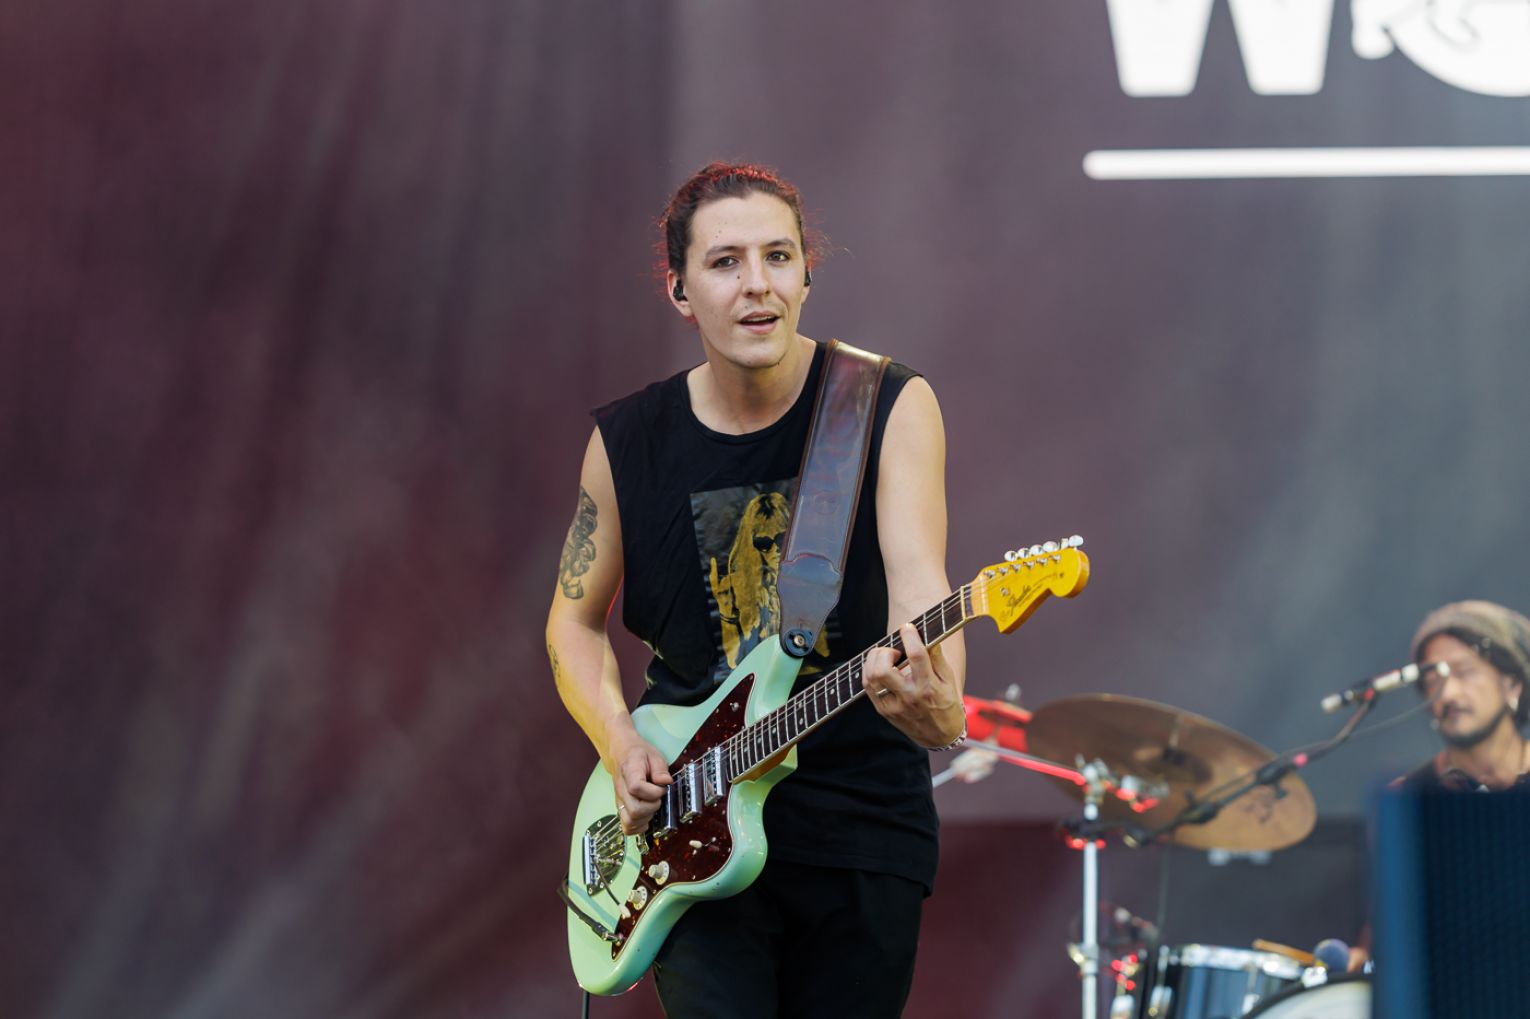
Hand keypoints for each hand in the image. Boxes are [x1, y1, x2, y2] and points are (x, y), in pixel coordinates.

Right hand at [607, 731, 671, 834]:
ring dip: (646, 818)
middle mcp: (621, 789)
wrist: (622, 754)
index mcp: (629, 772)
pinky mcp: (620, 808)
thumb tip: (666, 782)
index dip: (653, 792)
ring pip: (630, 821)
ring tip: (652, 806)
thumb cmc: (639, 755)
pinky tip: (646, 816)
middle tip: (658, 798)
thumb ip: (660, 769)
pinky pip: (627, 827)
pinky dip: (638, 827)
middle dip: (652, 807)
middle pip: (634, 810)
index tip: (661, 787)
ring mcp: (619, 801)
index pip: (636, 788)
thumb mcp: (654, 755)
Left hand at [862, 623, 962, 747]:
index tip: (907, 627)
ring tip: (887, 659)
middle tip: (894, 651)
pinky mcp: (884, 711)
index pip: (916, 656)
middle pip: (883, 669)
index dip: (910, 637)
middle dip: (884, 652)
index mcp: (929, 687)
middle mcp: (909, 697)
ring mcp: (893, 706)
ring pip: (871, 677)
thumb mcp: (949, 681)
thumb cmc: (947, 705)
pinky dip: (870, 672)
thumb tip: (929, 636)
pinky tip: (880, 669)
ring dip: (874, 661)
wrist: (940, 736)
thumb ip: (937, 658)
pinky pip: (867, 686)